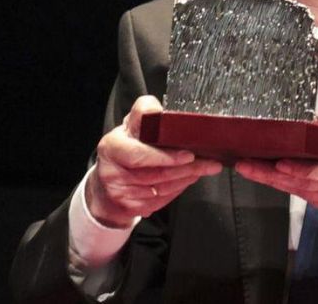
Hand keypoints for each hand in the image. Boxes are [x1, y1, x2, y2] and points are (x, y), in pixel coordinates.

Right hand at [85, 96, 222, 227]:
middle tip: (210, 163)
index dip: (165, 157)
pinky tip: (188, 179)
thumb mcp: (130, 126)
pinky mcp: (129, 207)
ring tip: (205, 169)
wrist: (106, 183)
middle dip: (188, 168)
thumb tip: (158, 109)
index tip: (190, 155)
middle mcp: (112, 171)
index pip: (139, 154)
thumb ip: (143, 114)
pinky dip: (178, 189)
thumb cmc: (125, 149)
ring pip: (162, 187)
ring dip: (187, 178)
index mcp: (112, 147)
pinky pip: (160, 199)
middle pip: (156, 173)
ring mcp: (120, 192)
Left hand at [236, 117, 317, 224]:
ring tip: (250, 168)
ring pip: (300, 193)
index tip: (276, 163)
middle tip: (243, 164)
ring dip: (274, 182)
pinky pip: (308, 197)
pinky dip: (290, 186)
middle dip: (269, 175)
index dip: (296, 171)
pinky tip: (274, 176)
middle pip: (300, 185)